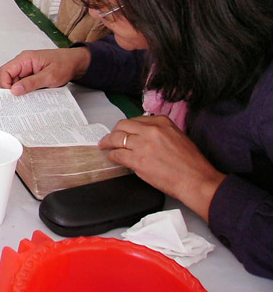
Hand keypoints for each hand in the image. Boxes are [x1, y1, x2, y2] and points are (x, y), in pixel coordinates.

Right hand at [0, 47, 90, 93]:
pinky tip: (34, 97)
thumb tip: (14, 90)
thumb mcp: (49, 76)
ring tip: (30, 99)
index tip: (11, 96)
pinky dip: (27, 91)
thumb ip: (31, 83)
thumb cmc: (65, 64)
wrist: (76, 62)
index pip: (5, 71)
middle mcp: (23, 63)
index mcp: (25, 59)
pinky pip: (24, 84)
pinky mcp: (32, 75)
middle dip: (13, 90)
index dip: (5, 84)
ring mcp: (27, 69)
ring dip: (21, 91)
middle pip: (9, 78)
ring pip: (16, 83)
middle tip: (20, 101)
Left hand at [99, 116, 226, 221]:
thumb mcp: (177, 137)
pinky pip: (118, 154)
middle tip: (110, 138)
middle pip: (122, 126)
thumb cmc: (191, 163)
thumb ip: (159, 133)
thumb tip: (143, 136)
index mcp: (161, 122)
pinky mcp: (137, 160)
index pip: (135, 120)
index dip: (127, 127)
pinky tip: (111, 157)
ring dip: (108, 142)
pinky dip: (112, 155)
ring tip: (104, 146)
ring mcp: (142, 145)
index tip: (123, 131)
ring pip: (116, 139)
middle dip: (114, 132)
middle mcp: (150, 130)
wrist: (196, 180)